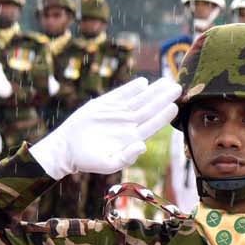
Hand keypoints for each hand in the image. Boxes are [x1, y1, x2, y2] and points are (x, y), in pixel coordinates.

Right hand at [28, 75, 179, 178]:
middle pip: (149, 109)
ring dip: (153, 90)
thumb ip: (127, 157)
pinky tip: (143, 82)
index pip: (153, 125)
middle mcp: (128, 124)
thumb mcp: (109, 163)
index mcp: (133, 138)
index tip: (175, 106)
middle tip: (178, 87)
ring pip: (138, 99)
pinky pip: (120, 94)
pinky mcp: (103, 104)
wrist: (67, 149)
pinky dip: (130, 88)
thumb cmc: (89, 161)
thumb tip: (143, 146)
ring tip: (167, 81)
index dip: (164, 116)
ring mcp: (117, 113)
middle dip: (163, 98)